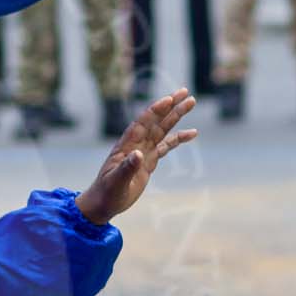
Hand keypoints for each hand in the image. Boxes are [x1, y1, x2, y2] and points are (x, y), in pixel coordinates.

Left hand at [75, 90, 197, 225]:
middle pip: (155, 121)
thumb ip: (127, 168)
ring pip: (162, 130)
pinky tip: (192, 133)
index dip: (155, 111)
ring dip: (176, 116)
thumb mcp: (116, 182)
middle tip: (186, 92)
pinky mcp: (149, 162)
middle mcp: (135, 145)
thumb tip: (139, 154)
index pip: (142, 123)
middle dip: (170, 106)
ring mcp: (143, 152)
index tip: (169, 99)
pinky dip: (178, 139)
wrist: (103, 203)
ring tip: (191, 102)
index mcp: (126, 146)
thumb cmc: (106, 192)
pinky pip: (166, 146)